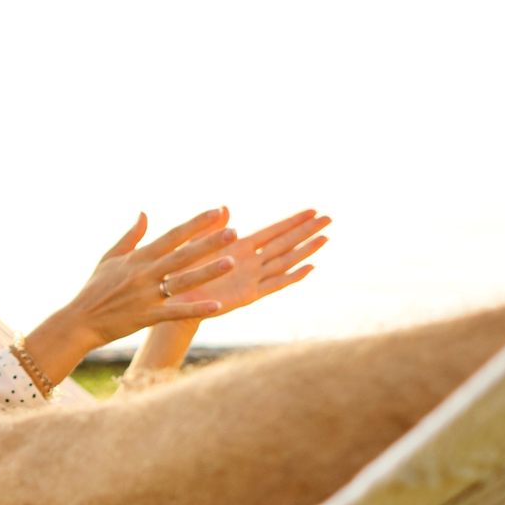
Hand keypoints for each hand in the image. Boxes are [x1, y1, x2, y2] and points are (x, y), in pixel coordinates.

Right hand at [9, 207, 237, 393]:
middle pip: (182, 255)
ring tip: (232, 262)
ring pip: (183, 281)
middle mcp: (144, 273)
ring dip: (208, 272)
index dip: (195, 224)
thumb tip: (144, 213)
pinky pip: (175, 312)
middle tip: (234, 232)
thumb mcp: (110, 258)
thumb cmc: (94, 289)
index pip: (172, 236)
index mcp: (138, 257)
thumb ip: (131, 236)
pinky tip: (217, 306)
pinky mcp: (146, 317)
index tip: (217, 212)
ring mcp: (146, 295)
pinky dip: (195, 309)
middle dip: (209, 243)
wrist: (79, 320)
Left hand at [168, 209, 327, 316]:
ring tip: (325, 238)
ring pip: (285, 261)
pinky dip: (293, 277)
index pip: (273, 230)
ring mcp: (252, 278)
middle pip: (285, 243)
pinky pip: (275, 284)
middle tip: (329, 218)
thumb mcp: (197, 244)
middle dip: (306, 231)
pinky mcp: (249, 295)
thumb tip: (224, 206)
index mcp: (239, 246)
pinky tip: (310, 267)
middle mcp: (250, 261)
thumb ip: (213, 227)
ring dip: (305, 250)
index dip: (292, 221)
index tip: (313, 210)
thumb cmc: (183, 270)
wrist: (176, 298)